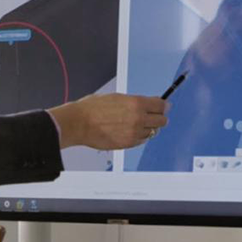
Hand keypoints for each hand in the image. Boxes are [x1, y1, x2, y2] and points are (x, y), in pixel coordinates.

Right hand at [48, 93, 166, 150]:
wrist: (78, 123)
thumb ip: (136, 101)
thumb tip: (149, 103)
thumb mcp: (117, 97)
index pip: (162, 105)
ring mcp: (134, 133)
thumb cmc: (92, 108)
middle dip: (158, 117)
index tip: (163, 106)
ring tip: (135, 124)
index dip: (163, 105)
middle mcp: (139, 118)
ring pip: (153, 132)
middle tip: (153, 116)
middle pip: (162, 120)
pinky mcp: (128, 144)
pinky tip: (130, 131)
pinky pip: (141, 140)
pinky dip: (139, 136)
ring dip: (148, 128)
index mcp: (136, 103)